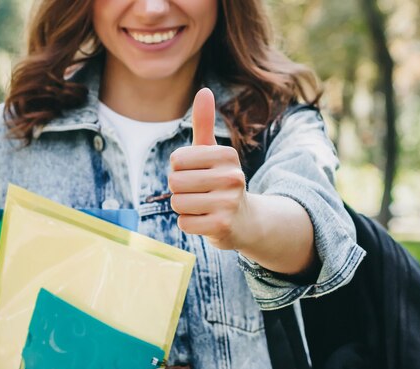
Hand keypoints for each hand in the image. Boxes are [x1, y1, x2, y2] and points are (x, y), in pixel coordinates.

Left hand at [169, 88, 251, 249]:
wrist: (244, 221)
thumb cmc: (219, 181)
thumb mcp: (213, 153)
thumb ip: (204, 123)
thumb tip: (204, 90)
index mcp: (227, 155)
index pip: (177, 159)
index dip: (180, 170)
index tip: (198, 175)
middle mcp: (232, 177)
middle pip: (175, 181)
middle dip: (180, 190)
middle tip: (199, 193)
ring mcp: (228, 203)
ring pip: (177, 203)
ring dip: (184, 207)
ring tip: (203, 206)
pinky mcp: (222, 226)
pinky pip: (184, 223)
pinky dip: (189, 224)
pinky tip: (205, 221)